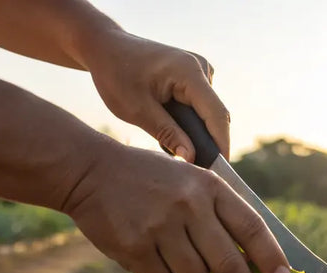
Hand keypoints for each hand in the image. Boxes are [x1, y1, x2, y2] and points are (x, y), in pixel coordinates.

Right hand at [61, 143, 289, 272]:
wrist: (91, 171)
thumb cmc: (150, 180)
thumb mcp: (191, 181)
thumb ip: (219, 214)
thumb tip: (251, 261)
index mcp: (208, 186)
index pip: (251, 227)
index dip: (271, 257)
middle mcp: (188, 205)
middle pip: (229, 262)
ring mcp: (160, 227)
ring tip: (180, 256)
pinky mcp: (134, 247)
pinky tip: (154, 258)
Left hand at [81, 31, 230, 160]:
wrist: (105, 47)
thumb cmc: (116, 74)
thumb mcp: (137, 110)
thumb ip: (167, 134)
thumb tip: (192, 158)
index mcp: (189, 72)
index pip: (216, 114)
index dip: (221, 144)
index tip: (221, 170)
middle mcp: (201, 68)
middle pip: (216, 114)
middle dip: (211, 142)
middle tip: (198, 171)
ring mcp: (199, 71)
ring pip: (209, 112)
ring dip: (200, 133)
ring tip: (181, 153)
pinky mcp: (194, 77)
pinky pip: (201, 106)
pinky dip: (193, 123)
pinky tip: (176, 133)